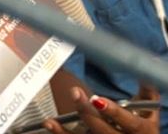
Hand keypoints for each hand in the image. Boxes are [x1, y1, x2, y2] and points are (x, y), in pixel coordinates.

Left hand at [43, 85, 159, 133]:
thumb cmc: (143, 125)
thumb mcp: (149, 110)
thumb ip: (147, 91)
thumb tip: (144, 72)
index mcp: (140, 129)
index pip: (128, 121)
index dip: (113, 111)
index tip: (97, 100)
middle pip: (103, 130)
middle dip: (87, 113)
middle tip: (75, 93)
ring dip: (66, 132)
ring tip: (50, 121)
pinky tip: (50, 124)